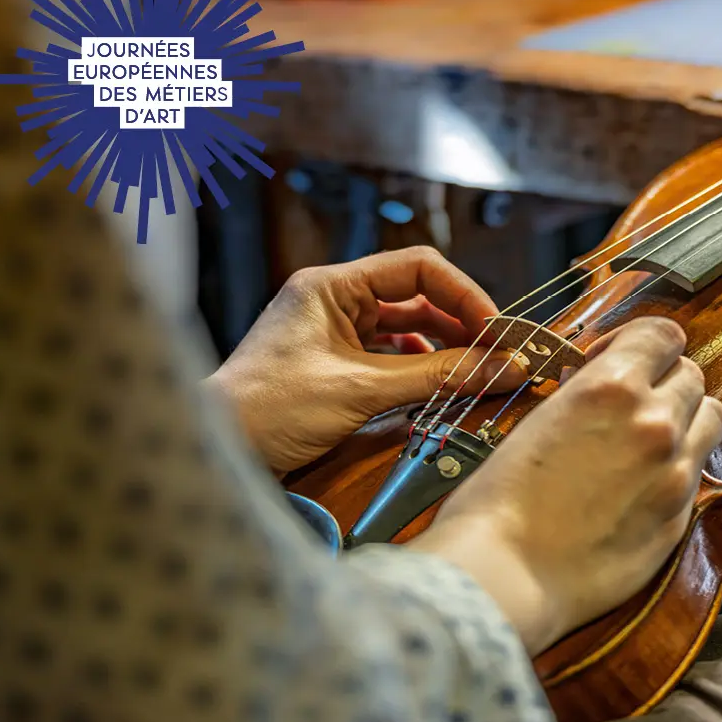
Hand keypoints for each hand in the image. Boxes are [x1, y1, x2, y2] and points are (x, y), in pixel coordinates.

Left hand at [205, 247, 528, 476]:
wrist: (216, 454)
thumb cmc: (271, 410)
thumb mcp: (363, 390)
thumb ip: (438, 376)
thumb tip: (505, 368)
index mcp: (331, 286)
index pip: (417, 267)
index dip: (463, 295)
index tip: (496, 331)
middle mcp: (333, 300)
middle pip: (416, 298)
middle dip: (459, 327)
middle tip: (497, 358)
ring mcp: (331, 333)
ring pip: (406, 330)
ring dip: (441, 351)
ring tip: (473, 377)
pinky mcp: (333, 365)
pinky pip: (389, 357)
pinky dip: (417, 372)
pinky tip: (435, 392)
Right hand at [409, 317, 721, 654]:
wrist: (504, 575)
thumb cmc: (498, 498)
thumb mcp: (538, 419)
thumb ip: (585, 393)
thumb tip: (600, 382)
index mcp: (613, 387)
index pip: (663, 335)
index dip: (644, 343)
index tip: (620, 359)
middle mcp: (655, 422)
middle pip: (692, 376)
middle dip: (663, 381)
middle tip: (629, 404)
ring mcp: (675, 473)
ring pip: (712, 420)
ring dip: (687, 419)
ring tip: (648, 440)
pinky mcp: (679, 520)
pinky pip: (698, 474)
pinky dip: (678, 469)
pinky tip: (641, 486)